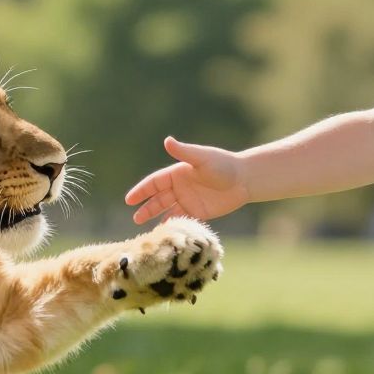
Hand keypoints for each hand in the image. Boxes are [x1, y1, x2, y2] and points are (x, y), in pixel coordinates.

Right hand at [124, 137, 250, 223]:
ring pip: (168, 211)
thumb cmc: (223, 165)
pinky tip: (165, 232)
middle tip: (135, 219)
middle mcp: (180, 187)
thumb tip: (167, 140)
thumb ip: (183, 152)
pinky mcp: (199, 212)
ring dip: (156, 218)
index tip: (129, 200)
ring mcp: (188, 200)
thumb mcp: (201, 158)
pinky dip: (173, 225)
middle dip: (146, 208)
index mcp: (177, 173)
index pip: (154, 183)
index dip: (141, 191)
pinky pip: (182, 219)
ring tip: (146, 228)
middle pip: (158, 199)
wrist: (244, 179)